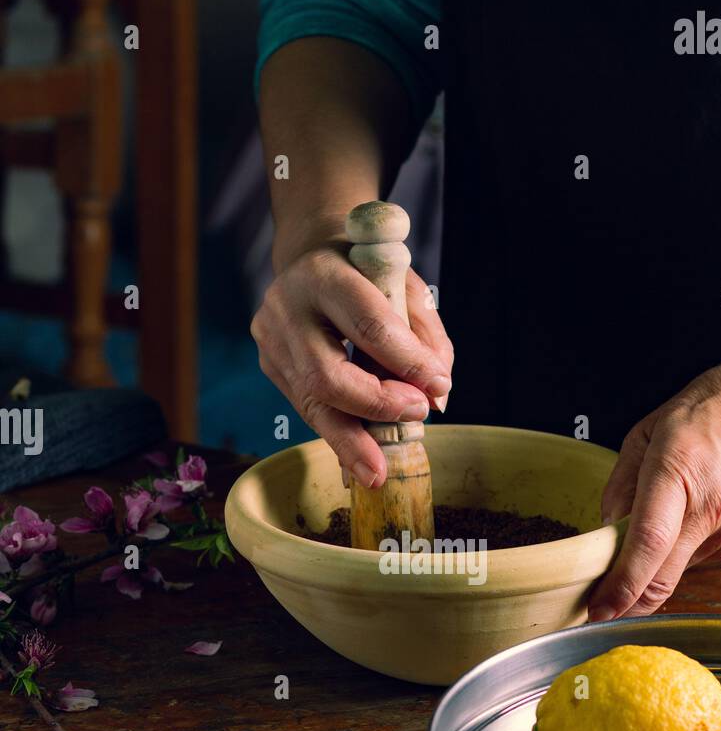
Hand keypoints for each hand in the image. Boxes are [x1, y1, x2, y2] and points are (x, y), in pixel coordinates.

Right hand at [251, 235, 452, 486]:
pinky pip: (309, 408)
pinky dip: (339, 433)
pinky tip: (359, 459)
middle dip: (375, 406)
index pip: (368, 325)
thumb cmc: (366, 270)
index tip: (436, 387)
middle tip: (416, 416)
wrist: (310, 257)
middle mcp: (287, 308)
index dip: (406, 362)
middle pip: (327, 376)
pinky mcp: (270, 366)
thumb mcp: (404, 285)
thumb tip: (439, 394)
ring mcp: (272, 341)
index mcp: (324, 274)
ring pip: (313, 403)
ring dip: (351, 441)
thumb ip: (426, 335)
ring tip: (377, 473)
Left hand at [587, 353, 720, 620]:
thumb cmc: (718, 406)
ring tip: (675, 509)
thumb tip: (606, 533)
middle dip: (630, 600)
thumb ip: (622, 486)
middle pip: (663, 577)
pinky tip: (703, 508)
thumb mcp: (650, 429)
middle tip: (607, 605)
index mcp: (680, 468)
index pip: (647, 543)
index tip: (599, 609)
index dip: (620, 585)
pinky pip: (704, 555)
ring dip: (662, 558)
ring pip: (680, 567)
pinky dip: (690, 543)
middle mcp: (713, 505)